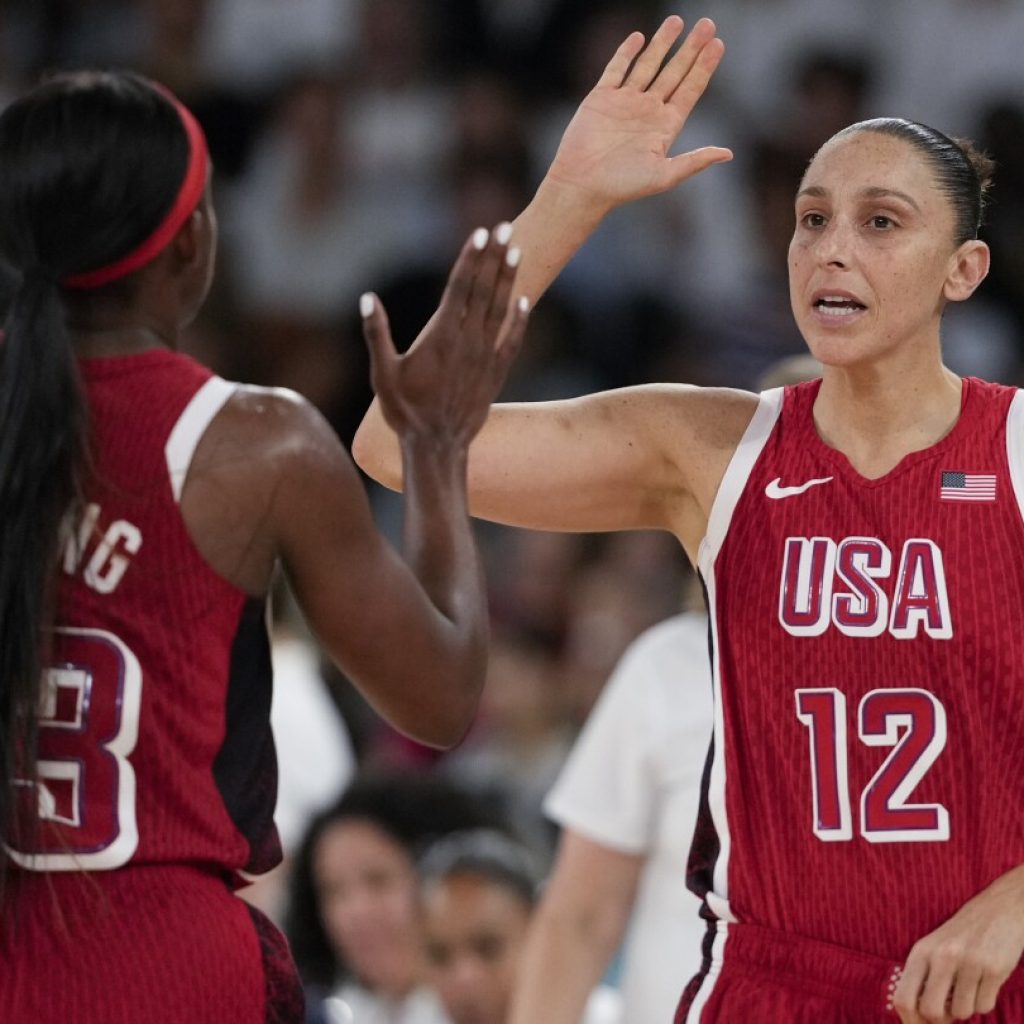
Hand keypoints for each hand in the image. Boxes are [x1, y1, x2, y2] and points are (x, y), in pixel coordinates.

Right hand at [361, 226, 527, 445]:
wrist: (437, 447)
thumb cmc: (405, 411)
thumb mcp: (382, 374)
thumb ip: (376, 335)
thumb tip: (368, 298)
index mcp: (440, 337)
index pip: (459, 288)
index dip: (471, 258)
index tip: (480, 233)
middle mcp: (467, 342)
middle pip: (483, 291)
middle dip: (493, 257)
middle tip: (504, 227)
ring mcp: (484, 357)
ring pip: (500, 310)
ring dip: (508, 279)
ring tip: (515, 250)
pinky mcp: (495, 374)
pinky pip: (511, 341)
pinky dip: (519, 320)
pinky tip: (525, 301)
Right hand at [545, 15, 731, 215]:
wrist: (582, 184)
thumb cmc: (622, 186)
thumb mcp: (664, 176)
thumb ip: (695, 161)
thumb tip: (728, 154)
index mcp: (665, 127)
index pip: (690, 90)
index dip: (704, 67)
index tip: (718, 44)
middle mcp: (648, 111)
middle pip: (674, 72)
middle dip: (691, 49)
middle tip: (707, 24)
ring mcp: (625, 102)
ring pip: (648, 65)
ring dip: (662, 43)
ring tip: (677, 20)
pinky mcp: (601, 98)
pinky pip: (616, 69)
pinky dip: (626, 53)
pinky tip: (638, 37)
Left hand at [893, 866, 1023, 1022]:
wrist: (999, 909)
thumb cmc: (962, 934)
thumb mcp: (933, 948)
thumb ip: (923, 977)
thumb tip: (917, 1017)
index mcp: (921, 952)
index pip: (903, 999)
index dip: (910, 1022)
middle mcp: (941, 956)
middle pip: (930, 1012)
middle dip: (941, 1020)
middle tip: (949, 1010)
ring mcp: (968, 963)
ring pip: (962, 1013)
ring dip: (966, 1008)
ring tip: (969, 986)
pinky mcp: (994, 969)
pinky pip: (985, 1006)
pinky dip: (985, 1002)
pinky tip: (985, 982)